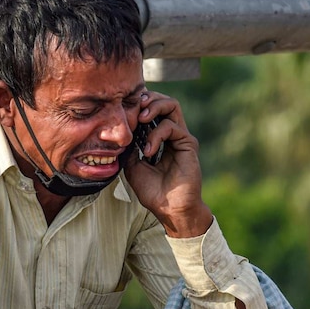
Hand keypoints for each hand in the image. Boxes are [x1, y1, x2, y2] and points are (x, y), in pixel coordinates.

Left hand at [123, 91, 212, 237]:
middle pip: (164, 101)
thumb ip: (129, 148)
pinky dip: (156, 134)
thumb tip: (121, 133)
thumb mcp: (132, 166)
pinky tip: (148, 150)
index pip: (152, 110)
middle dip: (148, 99)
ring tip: (140, 118)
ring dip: (153, 107)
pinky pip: (171, 126)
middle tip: (134, 107)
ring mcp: (181, 138)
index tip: (124, 109)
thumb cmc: (153, 192)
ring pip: (172, 105)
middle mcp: (172, 134)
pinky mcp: (188, 144)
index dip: (139, 105)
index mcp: (160, 138)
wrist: (169, 209)